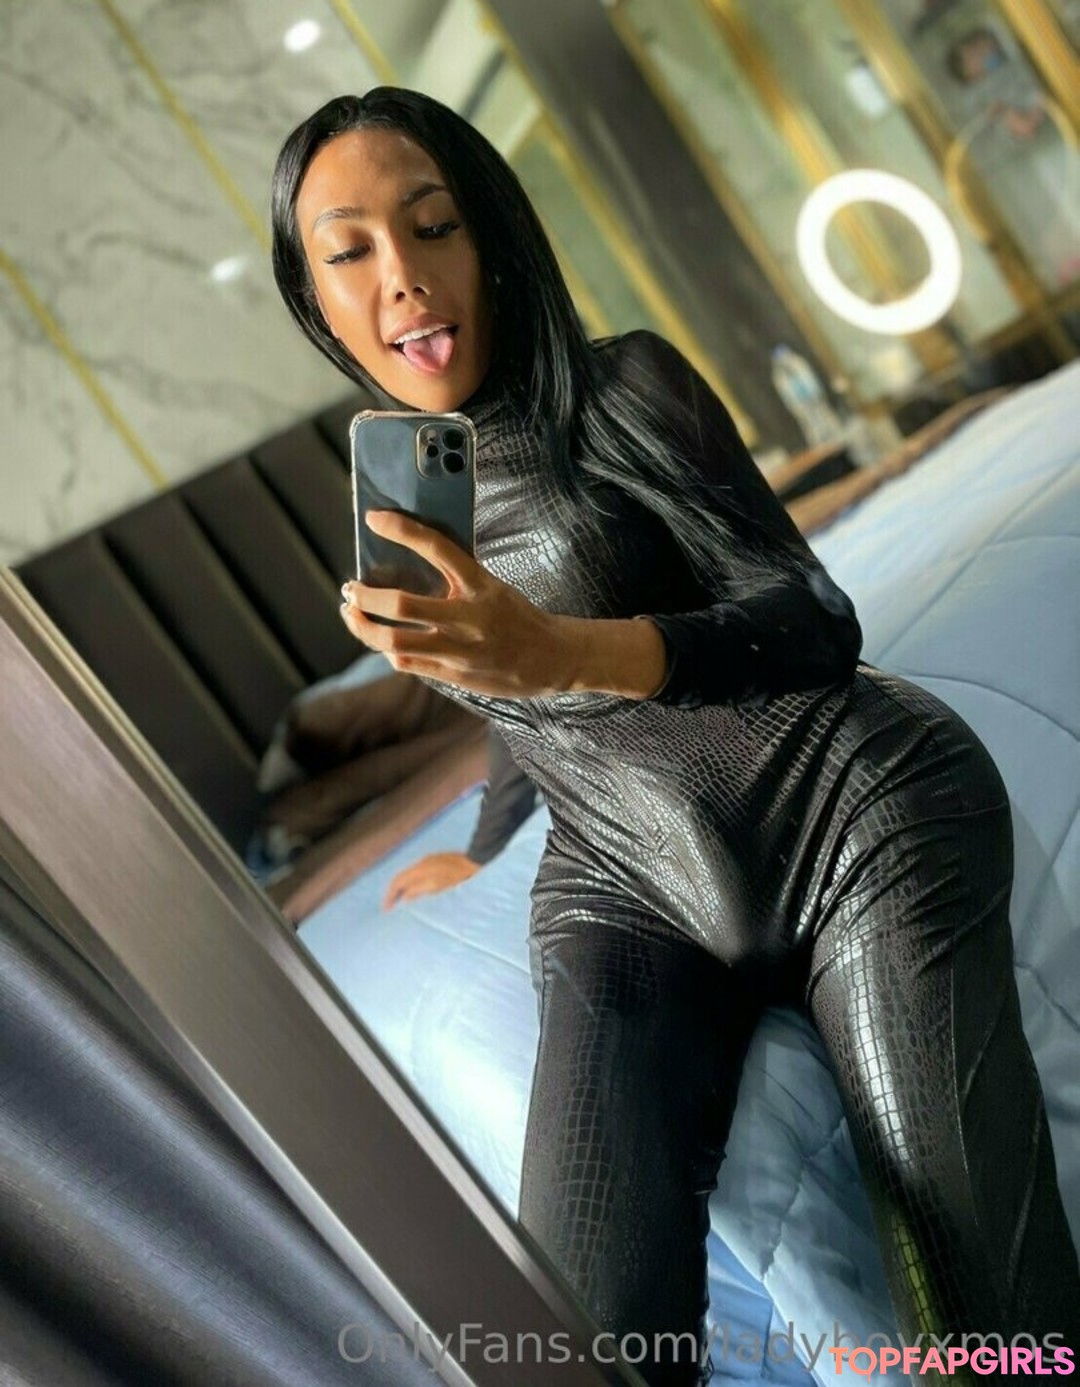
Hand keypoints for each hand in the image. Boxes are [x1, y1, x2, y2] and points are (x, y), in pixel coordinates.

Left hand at [340, 510, 576, 697]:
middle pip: (402, 606)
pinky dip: (387, 650)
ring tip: (351, 614)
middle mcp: (468, 618)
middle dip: (366, 597)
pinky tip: (380, 640)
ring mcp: (459, 651)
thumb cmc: (518, 618)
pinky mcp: (454, 675)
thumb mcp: (492, 587)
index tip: (373, 518)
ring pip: (395, 643)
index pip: (438, 548)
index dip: (402, 530)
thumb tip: (410, 558)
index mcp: (481, 586)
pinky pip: (407, 663)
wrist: (553, 659)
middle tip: (350, 588)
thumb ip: (457, 577)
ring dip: (364, 628)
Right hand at [383, 852, 480, 909]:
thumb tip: (404, 897)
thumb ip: (419, 891)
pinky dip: (415, 884)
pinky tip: (420, 893)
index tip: (387, 910)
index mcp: (420, 868)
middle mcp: (423, 862)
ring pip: (411, 875)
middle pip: (402, 877)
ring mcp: (432, 861)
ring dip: (405, 888)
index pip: (397, 881)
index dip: (390, 896)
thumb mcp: (438, 887)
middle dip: (395, 892)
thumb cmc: (461, 878)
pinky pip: (420, 874)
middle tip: (392, 907)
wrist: (480, 862)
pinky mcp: (441, 862)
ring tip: (404, 903)